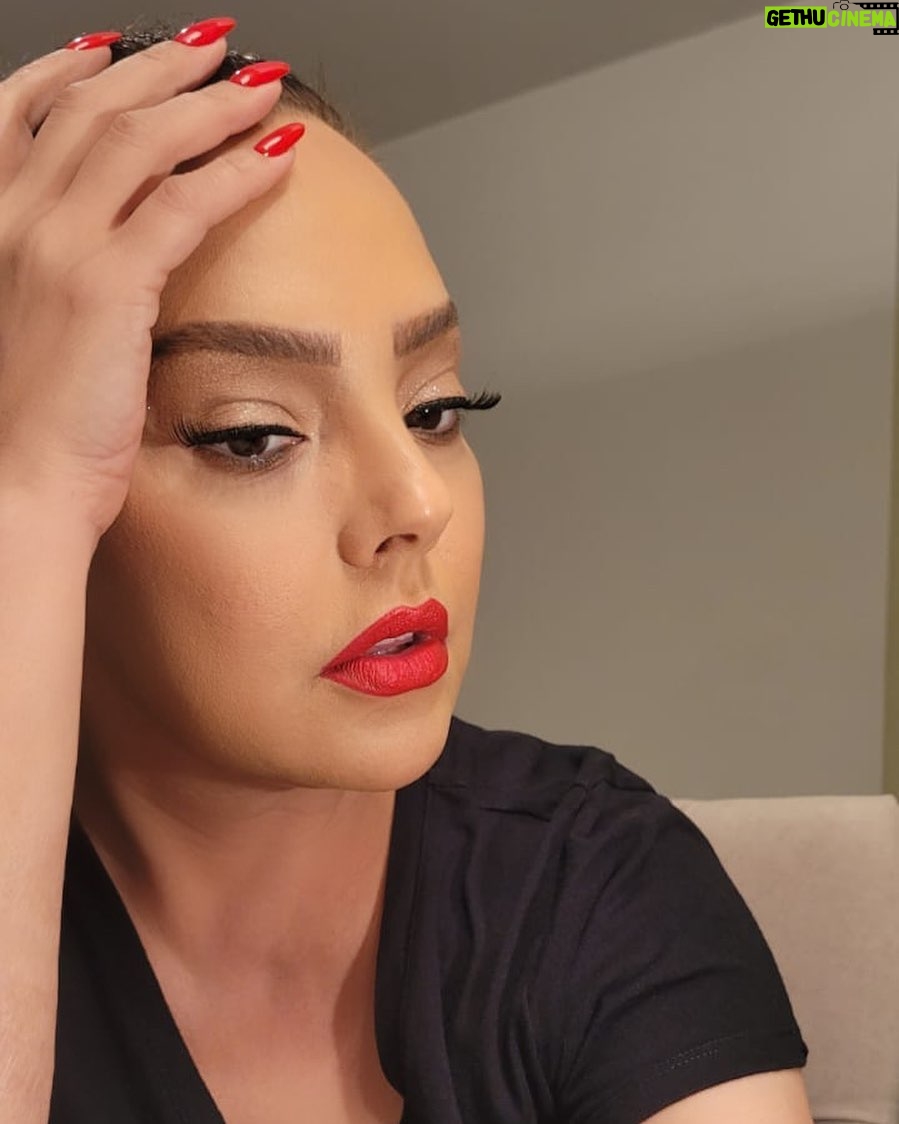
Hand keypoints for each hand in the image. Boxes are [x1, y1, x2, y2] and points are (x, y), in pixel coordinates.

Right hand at [0, 21, 300, 544]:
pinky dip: (235, 172)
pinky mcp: (106, 285)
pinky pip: (184, 205)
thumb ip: (55, 272)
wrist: (15, 485)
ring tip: (261, 85)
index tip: (119, 47)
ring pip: (142, 140)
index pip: (23, 110)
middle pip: (94, 108)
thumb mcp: (26, 324)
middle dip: (161, 68)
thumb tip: (108, 253)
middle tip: (219, 49)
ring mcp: (55, 245)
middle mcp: (12, 216)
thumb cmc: (26, 421)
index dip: (76, 67)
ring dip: (209, 104)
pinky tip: (276, 155)